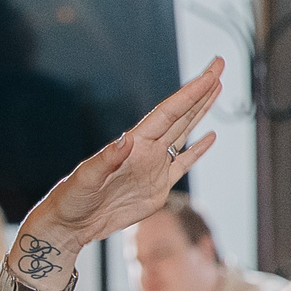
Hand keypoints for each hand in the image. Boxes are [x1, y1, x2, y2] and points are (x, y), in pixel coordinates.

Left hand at [23, 59, 222, 250]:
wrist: (73, 224)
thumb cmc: (72, 199)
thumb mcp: (85, 179)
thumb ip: (106, 160)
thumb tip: (124, 140)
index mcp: (133, 144)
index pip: (168, 113)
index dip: (190, 94)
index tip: (209, 75)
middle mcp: (147, 150)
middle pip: (180, 114)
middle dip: (201, 91)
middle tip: (218, 65)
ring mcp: (154, 167)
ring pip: (184, 132)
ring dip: (201, 111)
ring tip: (216, 88)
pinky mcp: (158, 188)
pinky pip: (183, 164)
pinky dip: (198, 150)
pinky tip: (210, 136)